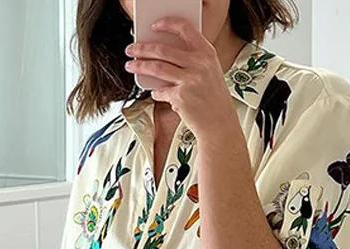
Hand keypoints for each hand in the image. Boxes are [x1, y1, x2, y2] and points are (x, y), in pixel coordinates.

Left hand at [124, 18, 236, 136]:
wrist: (219, 124)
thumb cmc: (213, 98)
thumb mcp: (209, 71)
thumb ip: (192, 59)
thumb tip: (163, 53)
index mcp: (207, 53)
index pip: (185, 29)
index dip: (167, 24)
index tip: (154, 26)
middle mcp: (199, 64)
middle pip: (163, 50)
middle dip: (143, 49)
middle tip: (132, 50)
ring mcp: (190, 81)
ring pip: (157, 68)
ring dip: (140, 66)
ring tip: (130, 66)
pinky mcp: (180, 97)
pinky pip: (161, 91)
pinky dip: (156, 92)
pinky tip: (156, 93)